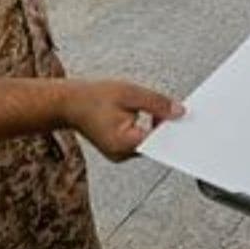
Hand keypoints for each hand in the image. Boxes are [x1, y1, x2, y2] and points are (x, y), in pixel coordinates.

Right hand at [59, 80, 184, 161]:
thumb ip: (157, 103)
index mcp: (125, 143)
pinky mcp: (118, 150)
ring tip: (146, 109)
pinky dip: (144, 130)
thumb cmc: (93, 97)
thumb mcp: (130, 93)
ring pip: (148, 143)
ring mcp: (119, 154)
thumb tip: (179, 112)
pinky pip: (138, 142)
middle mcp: (122, 154)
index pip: (159, 142)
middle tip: (168, 109)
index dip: (172, 129)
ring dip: (153, 127)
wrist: (68, 103)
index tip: (181, 117)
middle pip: (155, 144)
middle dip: (163, 126)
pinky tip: (140, 115)